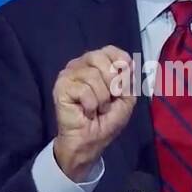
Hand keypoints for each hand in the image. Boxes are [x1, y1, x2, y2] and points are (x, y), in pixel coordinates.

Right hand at [52, 45, 135, 180]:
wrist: (90, 142)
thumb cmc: (106, 120)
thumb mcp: (126, 99)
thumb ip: (128, 80)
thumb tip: (130, 63)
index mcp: (95, 65)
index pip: (108, 50)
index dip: (120, 61)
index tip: (124, 79)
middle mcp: (80, 66)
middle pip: (98, 56)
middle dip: (112, 80)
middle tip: (111, 98)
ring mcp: (68, 75)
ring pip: (92, 75)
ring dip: (102, 98)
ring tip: (98, 109)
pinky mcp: (61, 87)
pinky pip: (84, 89)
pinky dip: (91, 104)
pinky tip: (87, 112)